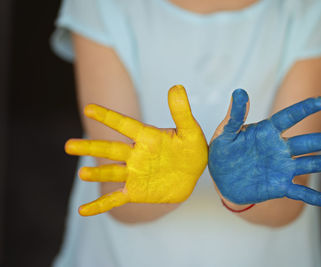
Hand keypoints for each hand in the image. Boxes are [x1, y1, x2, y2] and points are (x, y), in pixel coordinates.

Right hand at [65, 85, 207, 215]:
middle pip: (110, 149)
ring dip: (97, 173)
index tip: (88, 109)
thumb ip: (181, 112)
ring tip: (82, 173)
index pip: (124, 125)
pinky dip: (99, 204)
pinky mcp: (135, 191)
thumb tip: (176, 87)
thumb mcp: (190, 130)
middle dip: (90, 147)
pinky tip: (83, 210)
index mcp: (147, 137)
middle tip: (68, 145)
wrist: (193, 174)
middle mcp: (136, 154)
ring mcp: (134, 174)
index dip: (108, 117)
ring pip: (111, 172)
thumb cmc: (191, 149)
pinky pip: (115, 198)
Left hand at [208, 89, 320, 207]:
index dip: (302, 110)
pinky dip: (315, 197)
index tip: (320, 102)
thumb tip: (240, 91)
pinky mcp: (279, 187)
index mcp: (266, 132)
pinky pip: (300, 192)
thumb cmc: (224, 152)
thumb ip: (234, 115)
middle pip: (308, 143)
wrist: (222, 179)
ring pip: (310, 164)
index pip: (287, 118)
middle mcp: (279, 149)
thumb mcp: (225, 133)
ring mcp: (282, 168)